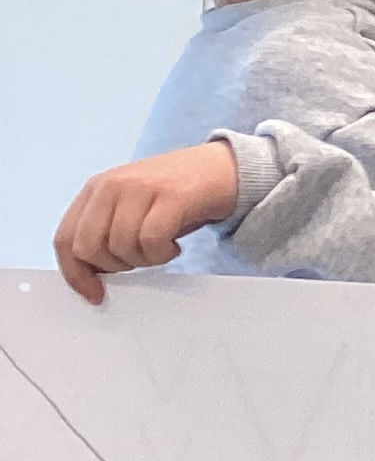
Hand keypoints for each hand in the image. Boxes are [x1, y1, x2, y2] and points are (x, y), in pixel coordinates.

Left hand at [55, 143, 240, 301]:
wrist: (224, 168)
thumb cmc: (177, 194)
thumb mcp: (131, 206)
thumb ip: (106, 229)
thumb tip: (92, 272)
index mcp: (96, 189)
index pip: (65, 239)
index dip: (75, 273)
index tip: (94, 293)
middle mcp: (111, 186)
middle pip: (89, 248)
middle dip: (114, 267)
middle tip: (138, 261)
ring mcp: (140, 188)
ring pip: (121, 247)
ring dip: (144, 261)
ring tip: (161, 250)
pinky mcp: (171, 196)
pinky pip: (152, 240)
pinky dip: (162, 254)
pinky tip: (174, 246)